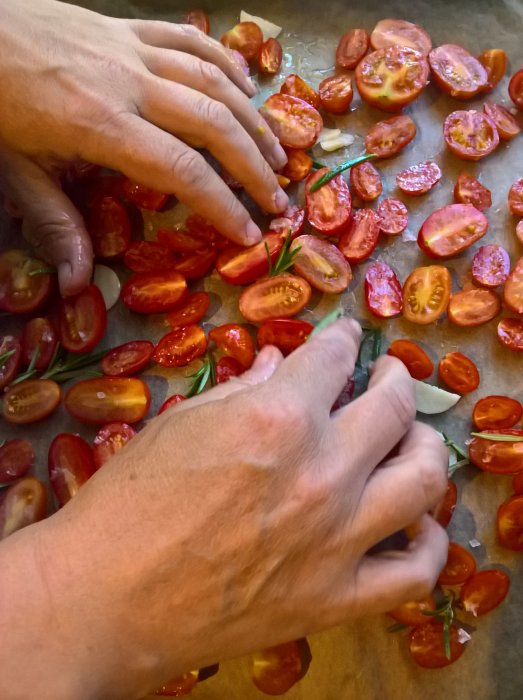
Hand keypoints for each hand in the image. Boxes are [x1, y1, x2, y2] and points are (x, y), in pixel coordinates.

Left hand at [0, 0, 287, 294]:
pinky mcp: (129, 25)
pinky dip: (225, 62)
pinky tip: (245, 86)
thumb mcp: (17, 171)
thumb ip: (55, 225)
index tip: (249, 233)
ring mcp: (132, 49)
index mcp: (100, 124)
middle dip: (253, 166)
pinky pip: (190, 39)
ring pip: (212, 80)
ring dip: (252, 118)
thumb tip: (77, 284)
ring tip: (279, 152)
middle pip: (213, 124)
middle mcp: (129, 83)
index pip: (183, 170)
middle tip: (279, 200)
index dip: (223, 205)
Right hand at [0, 320, 448, 698]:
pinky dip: (429, 543)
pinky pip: (415, 572)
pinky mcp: (334, 598)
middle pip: (391, 408)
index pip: (332, 357)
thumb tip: (277, 362)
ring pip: (423, 479)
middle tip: (387, 374)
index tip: (343, 339)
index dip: (341, 339)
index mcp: (274, 418)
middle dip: (394, 378)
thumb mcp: (180, 425)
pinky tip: (416, 524)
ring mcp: (335, 539)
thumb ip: (241, 389)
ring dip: (425, 445)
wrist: (103, 600)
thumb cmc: (127, 503)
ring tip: (413, 436)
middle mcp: (319, 472)